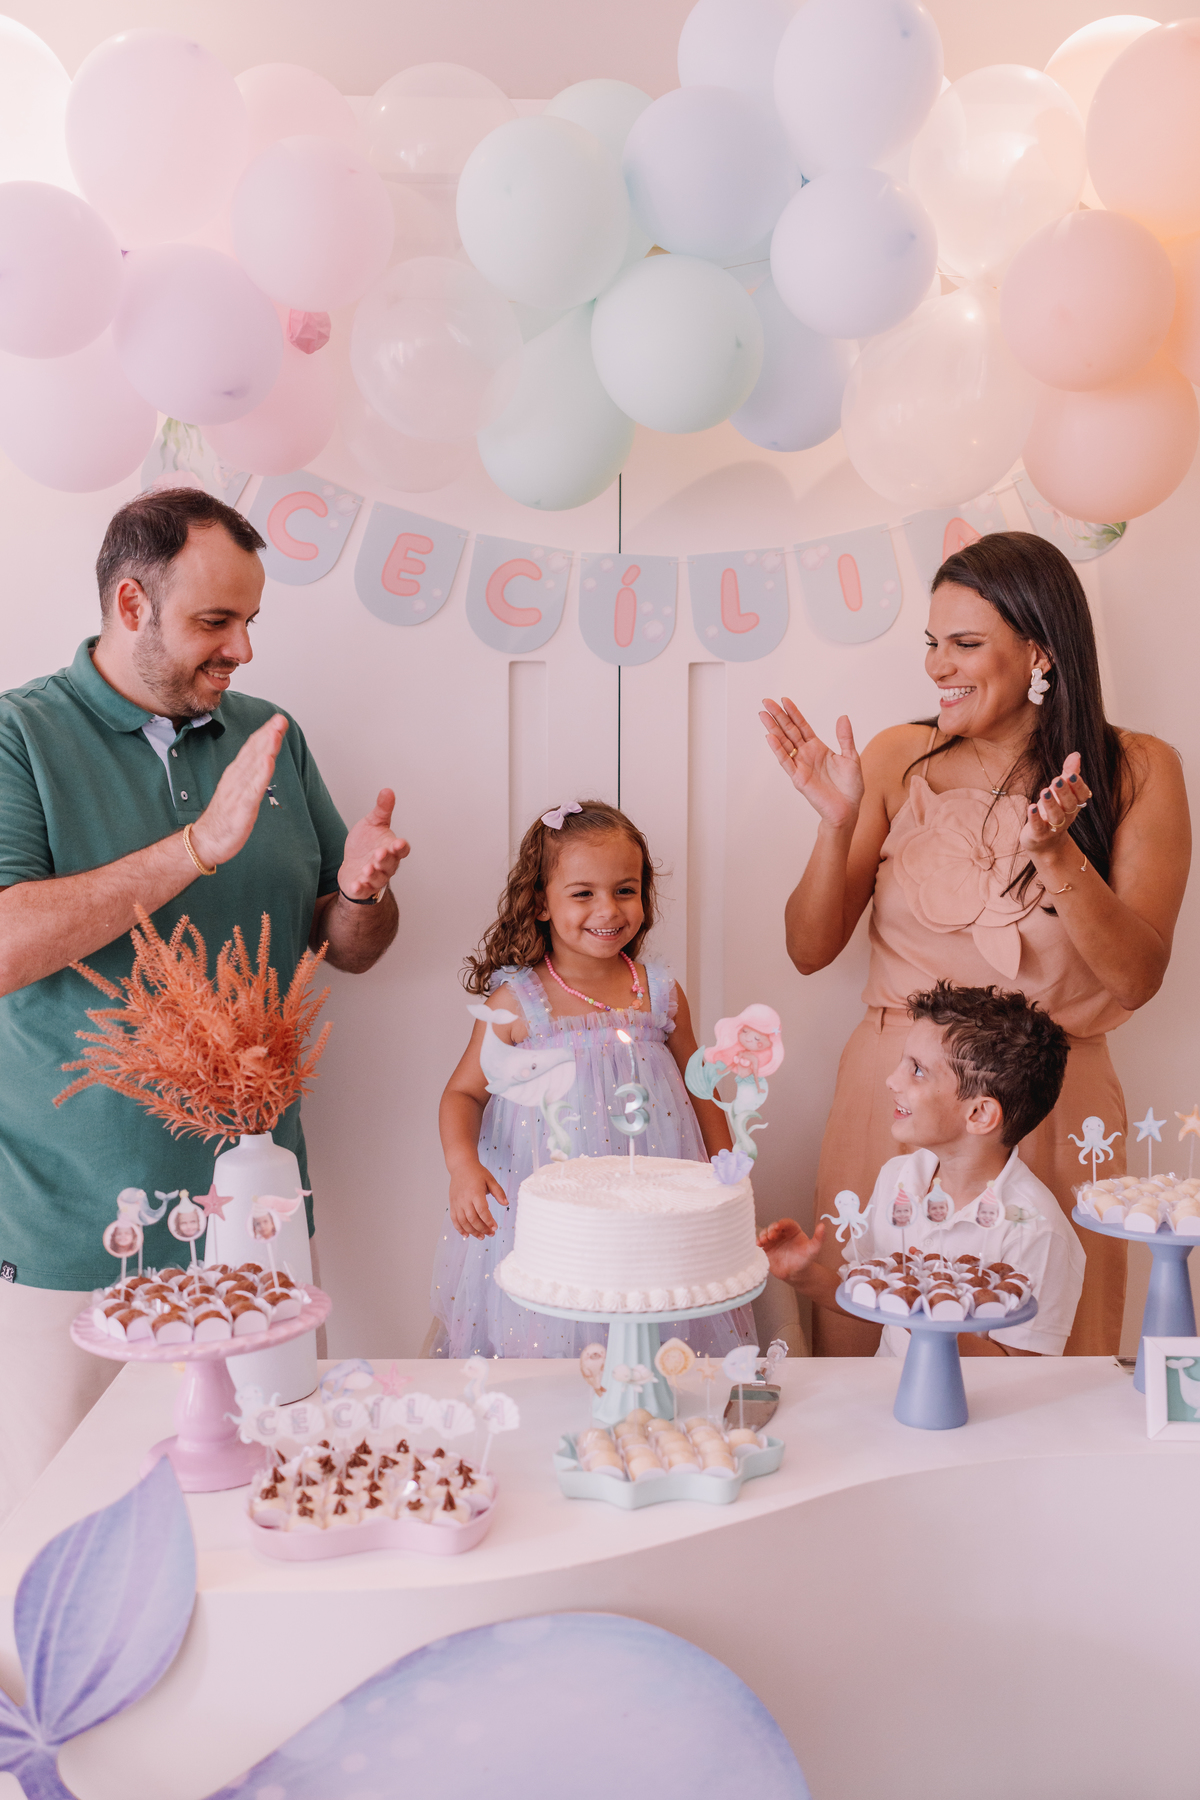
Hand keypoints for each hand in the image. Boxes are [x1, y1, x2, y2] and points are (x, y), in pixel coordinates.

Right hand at [190, 714, 286, 867]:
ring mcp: (238, 792)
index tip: (278, 720)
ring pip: (253, 766)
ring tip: (275, 732)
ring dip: (265, 748)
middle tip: (280, 719)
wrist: (206, 840)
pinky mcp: (241, 808)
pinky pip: (252, 789)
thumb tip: (261, 761)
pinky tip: (266, 762)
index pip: (252, 749)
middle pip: (253, 753)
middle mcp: (236, 779)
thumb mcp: (239, 792)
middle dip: (267, 735)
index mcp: (236, 775)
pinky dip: (259, 774)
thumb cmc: (224, 817)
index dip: (265, 734)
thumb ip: (249, 776)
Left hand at [338, 788, 410, 899]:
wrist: (352, 866)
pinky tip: (357, 885)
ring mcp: (375, 878)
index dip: (401, 847)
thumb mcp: (373, 823)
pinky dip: (361, 888)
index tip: (399, 843)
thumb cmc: (366, 845)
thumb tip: (387, 790)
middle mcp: (386, 865)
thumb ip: (382, 810)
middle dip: (385, 859)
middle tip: (379, 854)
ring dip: (374, 874)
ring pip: (379, 878)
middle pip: (390, 864)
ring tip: (368, 869)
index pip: (401, 850)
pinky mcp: (362, 887)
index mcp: (391, 848)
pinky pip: (364, 890)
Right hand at [449, 1165, 507, 1238]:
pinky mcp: (452, 1204)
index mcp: (475, 1192)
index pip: (482, 1210)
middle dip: (482, 1229)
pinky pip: (454, 1220)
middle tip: (491, 1234)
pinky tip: (466, 1235)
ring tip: (481, 1237)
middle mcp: (465, 1199)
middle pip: (472, 1219)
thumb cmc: (477, 1173)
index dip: (488, 1221)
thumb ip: (499, 1192)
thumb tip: (506, 1204)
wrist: (461, 1166)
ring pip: (463, 1221)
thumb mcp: (490, 1179)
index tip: (495, 1228)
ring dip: (472, 1231)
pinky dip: (459, 1229)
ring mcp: (457, 1202)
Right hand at [757, 1216, 825, 1286]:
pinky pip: (760, 1244)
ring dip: (763, 1235)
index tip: (778, 1226)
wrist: (797, 1274)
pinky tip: (758, 1245)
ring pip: (765, 1233)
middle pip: (773, 1227)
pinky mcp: (766, 1249)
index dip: (781, 1223)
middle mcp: (781, 1234)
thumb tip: (823, 1226)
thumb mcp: (813, 1249)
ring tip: (763, 1240)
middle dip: (770, 1229)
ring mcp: (773, 1241)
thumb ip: (818, 1238)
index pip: (786, 1223)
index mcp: (793, 1230)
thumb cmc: (805, 1261)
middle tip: (771, 1235)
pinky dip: (757, 1243)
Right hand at [759, 697, 863, 828]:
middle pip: (789, 731)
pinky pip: (786, 761)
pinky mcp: (798, 778)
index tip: (784, 700)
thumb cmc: (850, 786)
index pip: (802, 726)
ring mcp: (800, 765)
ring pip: (784, 743)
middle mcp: (806, 754)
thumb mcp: (851, 757)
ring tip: (763, 715)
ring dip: (773, 729)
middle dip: (778, 716)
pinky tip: (771, 737)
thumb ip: (845, 738)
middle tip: (766, 702)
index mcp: (818, 748)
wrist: (848, 809)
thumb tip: (843, 717)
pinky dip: (778, 750)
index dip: (794, 713)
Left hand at [1019, 752, 1092, 858]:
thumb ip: (1068, 773)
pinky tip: (1031, 807)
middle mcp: (1067, 816)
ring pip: (1056, 817)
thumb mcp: (1061, 791)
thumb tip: (1076, 754)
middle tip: (1057, 780)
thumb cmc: (1054, 810)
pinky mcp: (1039, 834)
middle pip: (1069, 804)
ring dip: (1051, 804)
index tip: (1071, 774)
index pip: (1082, 795)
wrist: (1044, 842)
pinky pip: (1038, 827)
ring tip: (1044, 791)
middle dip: (1064, 792)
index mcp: (1074, 804)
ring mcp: (1053, 827)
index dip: (1078, 786)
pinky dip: (1034, 817)